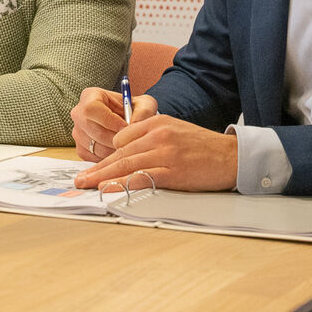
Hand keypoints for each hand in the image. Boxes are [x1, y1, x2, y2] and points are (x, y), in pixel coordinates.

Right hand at [71, 87, 156, 161]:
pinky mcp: (80, 149)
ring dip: (113, 150)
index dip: (111, 121)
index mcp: (90, 96)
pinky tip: (119, 151)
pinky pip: (93, 158)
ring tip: (128, 147)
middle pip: (92, 129)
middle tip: (131, 142)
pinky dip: (108, 159)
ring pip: (94, 146)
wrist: (130, 122)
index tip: (128, 128)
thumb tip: (134, 124)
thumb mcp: (145, 105)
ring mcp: (77, 132)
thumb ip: (143, 111)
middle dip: (114, 139)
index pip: (92, 109)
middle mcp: (78, 113)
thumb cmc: (136, 111)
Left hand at [73, 114, 238, 192]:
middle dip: (97, 167)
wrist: (232, 156)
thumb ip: (151, 136)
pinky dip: (122, 184)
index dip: (107, 155)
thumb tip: (128, 151)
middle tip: (79, 178)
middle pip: (120, 153)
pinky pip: (141, 178)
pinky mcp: (172, 172)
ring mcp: (164, 153)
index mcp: (157, 122)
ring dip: (103, 177)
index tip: (95, 167)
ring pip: (126, 165)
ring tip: (86, 184)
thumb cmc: (203, 146)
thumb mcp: (175, 130)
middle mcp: (158, 135)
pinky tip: (109, 188)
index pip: (122, 138)